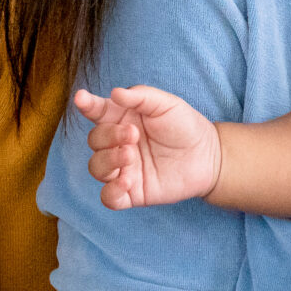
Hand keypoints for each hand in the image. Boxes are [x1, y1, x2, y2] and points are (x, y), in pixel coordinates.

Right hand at [74, 85, 221, 209]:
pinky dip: (111, 191)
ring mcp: (123, 169)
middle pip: (95, 140)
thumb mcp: (166, 104)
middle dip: (109, 136)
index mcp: (122, 119)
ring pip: (96, 167)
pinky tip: (126, 181)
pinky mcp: (132, 192)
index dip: (86, 105)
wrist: (209, 156)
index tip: (82, 99)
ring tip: (130, 155)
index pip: (97, 112)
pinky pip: (109, 197)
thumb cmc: (185, 126)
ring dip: (108, 161)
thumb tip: (114, 93)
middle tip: (133, 134)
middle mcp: (117, 144)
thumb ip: (140, 97)